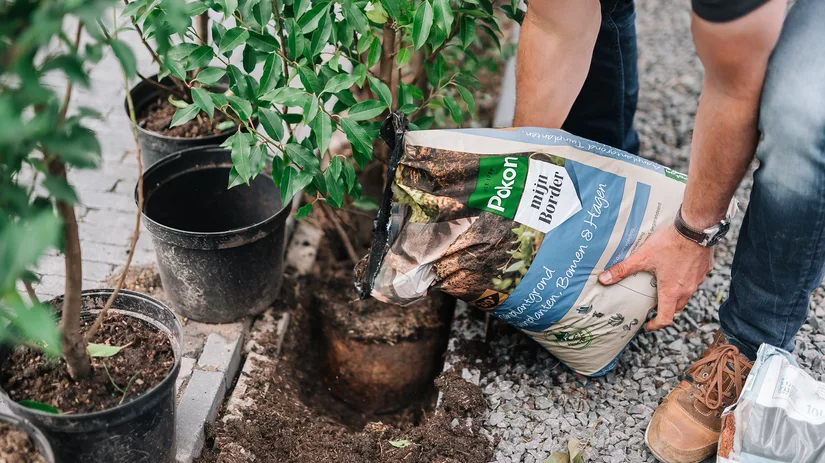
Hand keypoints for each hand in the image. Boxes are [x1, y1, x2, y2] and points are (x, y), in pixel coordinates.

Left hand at [598, 225, 713, 330]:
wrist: (696, 228)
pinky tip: (677, 269)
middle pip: (676, 308)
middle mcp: (687, 289)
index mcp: (671, 291)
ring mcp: (698, 280)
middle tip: (653, 305)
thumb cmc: (670, 243)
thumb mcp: (643, 257)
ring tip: (663, 286)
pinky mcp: (705, 269)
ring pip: (687, 294)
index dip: (656, 325)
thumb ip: (624, 269)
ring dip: (675, 295)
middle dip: (664, 310)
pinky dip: (685, 280)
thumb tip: (604, 279)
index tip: (648, 325)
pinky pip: (694, 280)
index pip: (666, 319)